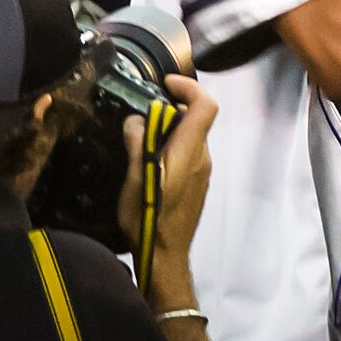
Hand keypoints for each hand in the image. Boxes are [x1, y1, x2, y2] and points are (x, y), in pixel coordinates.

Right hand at [124, 73, 217, 263]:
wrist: (166, 257)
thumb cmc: (149, 219)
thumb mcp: (134, 180)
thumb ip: (137, 145)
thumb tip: (136, 120)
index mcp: (190, 151)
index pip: (205, 105)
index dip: (188, 87)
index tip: (165, 84)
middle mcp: (202, 157)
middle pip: (197, 119)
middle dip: (171, 109)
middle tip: (143, 115)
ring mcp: (203, 171)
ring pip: (192, 136)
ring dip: (170, 129)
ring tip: (142, 139)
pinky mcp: (198, 183)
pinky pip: (189, 152)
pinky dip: (173, 145)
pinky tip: (151, 161)